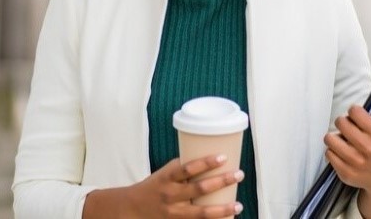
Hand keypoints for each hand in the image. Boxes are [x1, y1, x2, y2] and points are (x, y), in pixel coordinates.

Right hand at [84, 155, 243, 218]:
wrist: (131, 209)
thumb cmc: (154, 186)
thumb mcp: (165, 172)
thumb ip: (185, 168)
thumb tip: (211, 158)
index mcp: (168, 177)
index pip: (188, 168)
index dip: (206, 162)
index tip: (223, 157)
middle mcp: (171, 195)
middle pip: (199, 189)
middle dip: (221, 182)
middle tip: (239, 174)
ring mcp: (174, 213)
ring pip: (201, 213)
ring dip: (222, 210)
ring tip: (239, 205)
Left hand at [324, 82, 370, 217]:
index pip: (355, 112)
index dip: (354, 112)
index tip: (358, 116)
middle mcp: (368, 150)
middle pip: (341, 123)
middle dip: (344, 123)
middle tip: (350, 128)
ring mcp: (356, 163)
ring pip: (330, 138)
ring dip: (335, 137)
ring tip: (345, 140)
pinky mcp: (345, 173)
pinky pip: (328, 153)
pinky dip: (333, 151)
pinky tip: (343, 153)